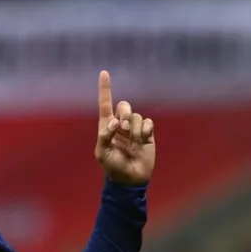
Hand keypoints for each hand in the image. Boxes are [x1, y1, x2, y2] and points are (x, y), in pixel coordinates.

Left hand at [94, 70, 154, 185]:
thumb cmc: (113, 167)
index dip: (105, 89)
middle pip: (124, 105)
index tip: (104, 73)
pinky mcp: (147, 133)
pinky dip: (146, 130)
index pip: (105, 104)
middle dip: (124, 115)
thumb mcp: (102, 153)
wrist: (130, 179)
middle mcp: (121, 124)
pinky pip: (148, 122)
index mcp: (107, 126)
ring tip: (133, 142)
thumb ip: (104, 136)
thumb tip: (114, 122)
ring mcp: (134, 128)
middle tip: (123, 130)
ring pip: (137, 115)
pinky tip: (143, 140)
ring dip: (135, 129)